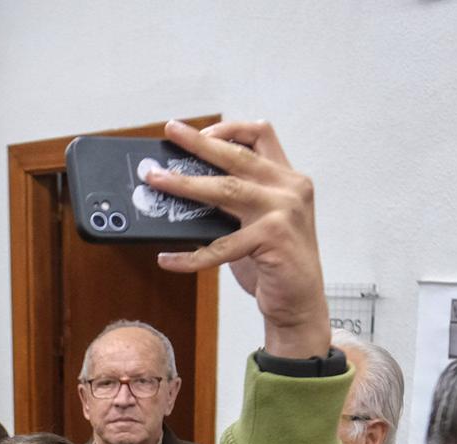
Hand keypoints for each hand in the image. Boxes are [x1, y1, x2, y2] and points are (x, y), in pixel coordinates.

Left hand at [149, 119, 329, 359]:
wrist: (299, 302)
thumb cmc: (273, 262)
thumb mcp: (257, 222)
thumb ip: (235, 202)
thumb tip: (184, 188)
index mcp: (287, 178)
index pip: (261, 135)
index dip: (229, 129)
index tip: (200, 132)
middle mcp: (290, 188)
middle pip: (237, 155)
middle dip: (198, 142)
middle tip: (170, 131)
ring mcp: (283, 211)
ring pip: (226, 189)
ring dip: (185, 184)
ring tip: (156, 181)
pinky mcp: (273, 239)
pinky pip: (220, 246)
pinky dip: (189, 256)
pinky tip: (166, 259)